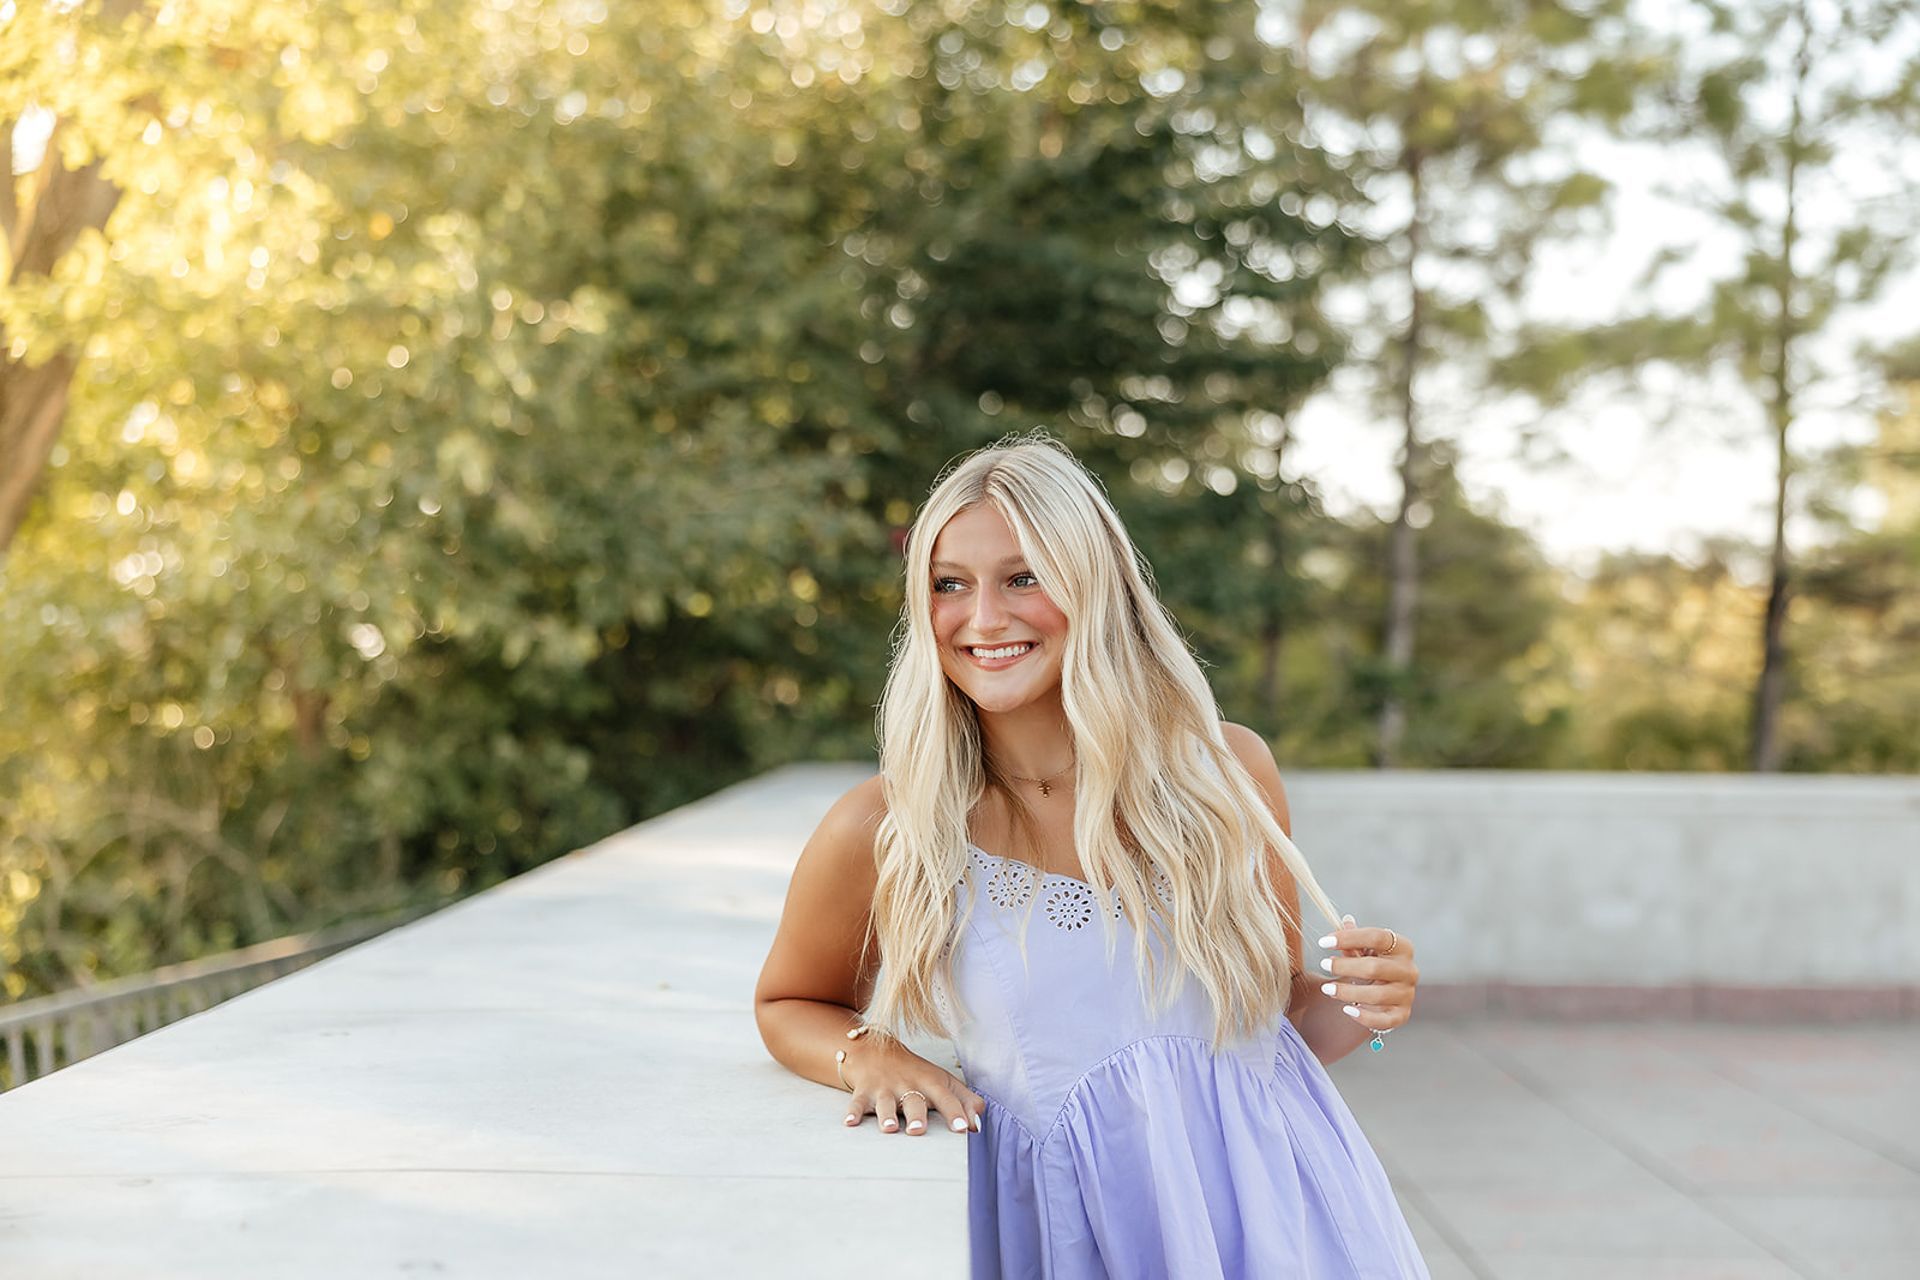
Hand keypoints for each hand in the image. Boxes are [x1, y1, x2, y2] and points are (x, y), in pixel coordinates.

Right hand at [840, 1034, 986, 1136]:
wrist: (878, 1049)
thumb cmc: (916, 1073)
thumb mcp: (943, 1082)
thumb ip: (965, 1101)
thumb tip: (978, 1125)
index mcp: (930, 1083)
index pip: (946, 1098)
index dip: (955, 1112)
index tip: (963, 1129)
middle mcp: (908, 1085)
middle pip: (913, 1101)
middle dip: (916, 1116)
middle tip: (918, 1130)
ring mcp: (884, 1088)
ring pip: (885, 1103)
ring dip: (886, 1116)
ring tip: (889, 1129)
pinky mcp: (864, 1091)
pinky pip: (857, 1102)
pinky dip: (852, 1113)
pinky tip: (850, 1124)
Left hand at [1317, 912, 1417, 1033]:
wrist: (1387, 992)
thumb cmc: (1373, 963)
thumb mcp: (1364, 950)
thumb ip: (1354, 938)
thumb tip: (1345, 920)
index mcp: (1402, 947)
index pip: (1377, 937)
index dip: (1348, 938)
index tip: (1323, 942)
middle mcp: (1409, 970)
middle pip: (1374, 967)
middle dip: (1345, 966)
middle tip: (1324, 964)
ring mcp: (1407, 993)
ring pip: (1377, 995)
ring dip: (1348, 992)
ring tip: (1327, 989)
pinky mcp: (1403, 1014)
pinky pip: (1384, 1020)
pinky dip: (1365, 1016)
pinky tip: (1347, 1009)